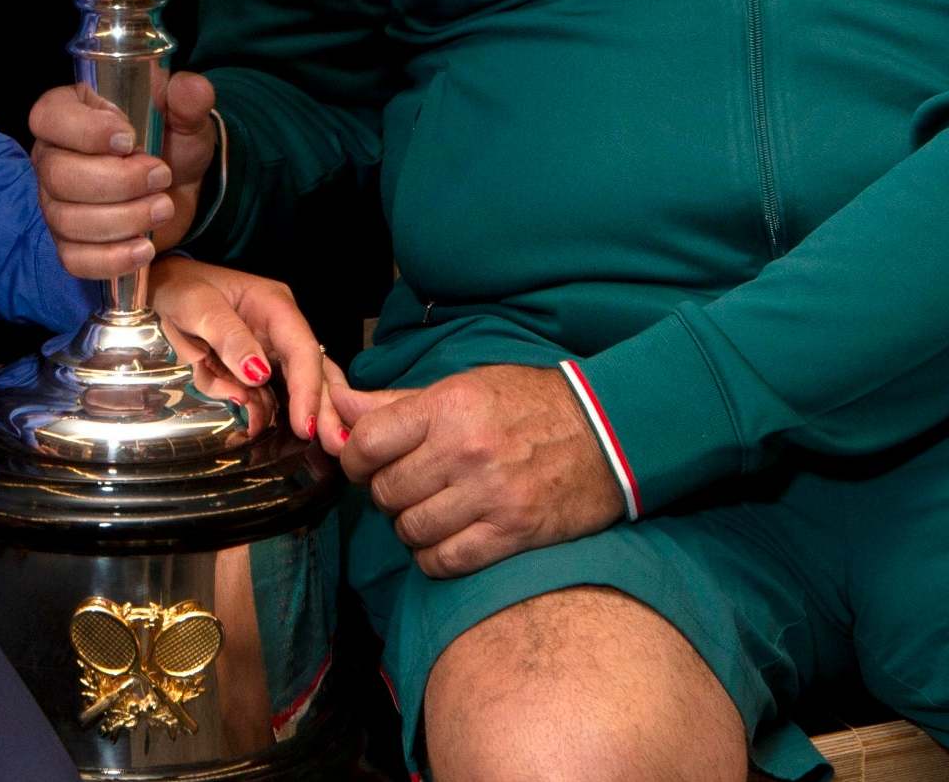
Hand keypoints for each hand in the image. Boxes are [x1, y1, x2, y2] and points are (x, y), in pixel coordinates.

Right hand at [28, 72, 218, 277]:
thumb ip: (188, 99)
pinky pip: (74, 259)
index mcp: (66, 113)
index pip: (49, 118)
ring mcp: (55, 204)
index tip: (129, 140)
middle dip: (117, 181)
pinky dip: (111, 258)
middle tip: (161, 177)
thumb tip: (190, 88)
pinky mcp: (71, 243)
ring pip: (67, 220)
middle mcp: (51, 158)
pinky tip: (143, 248)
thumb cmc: (168, 142)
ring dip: (123, 219)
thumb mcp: (184, 116)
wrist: (179, 188)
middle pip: (58, 176)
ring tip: (164, 208)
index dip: (84, 131)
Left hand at [149, 256, 351, 445]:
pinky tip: (278, 435)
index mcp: (274, 306)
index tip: (304, 423)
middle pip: (312, 369)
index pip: (301, 349)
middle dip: (326, 406)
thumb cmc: (181, 288)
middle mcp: (281, 329)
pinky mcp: (257, 369)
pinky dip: (274, 415)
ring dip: (309, 415)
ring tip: (327, 448)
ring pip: (300, 385)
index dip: (307, 387)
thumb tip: (258, 373)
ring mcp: (271, 350)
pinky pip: (271, 395)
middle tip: (335, 443)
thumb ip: (228, 335)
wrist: (164, 289)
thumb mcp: (198, 306)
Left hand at [333, 364, 625, 578]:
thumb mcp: (465, 386)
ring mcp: (490, 494)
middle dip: (388, 493)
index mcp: (449, 406)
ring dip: (412, 527)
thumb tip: (339, 402)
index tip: (367, 463)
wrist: (609, 431)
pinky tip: (448, 539)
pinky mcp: (513, 532)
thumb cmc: (529, 403)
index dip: (356, 458)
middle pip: (387, 491)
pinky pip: (445, 560)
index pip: (369, 442)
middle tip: (408, 487)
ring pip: (411, 530)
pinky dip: (436, 556)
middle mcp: (466, 450)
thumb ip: (398, 402)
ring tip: (431, 511)